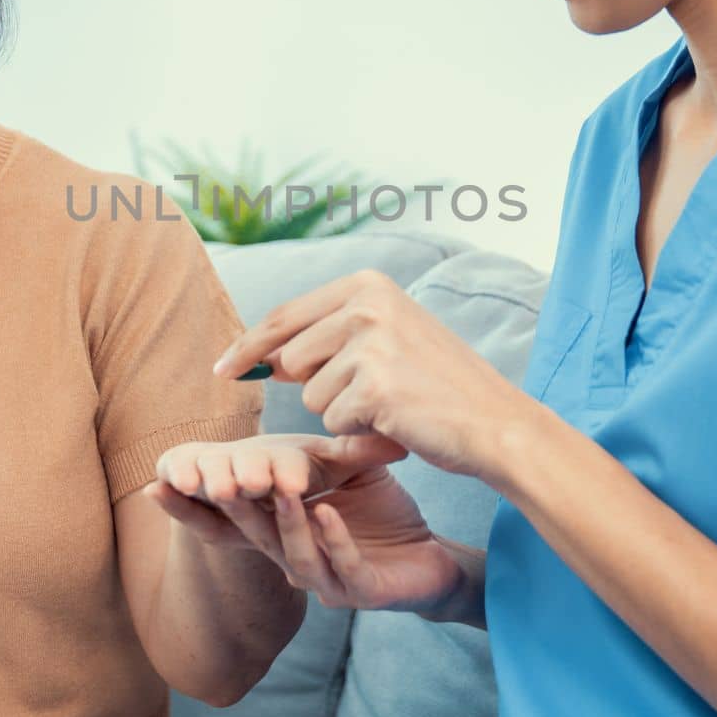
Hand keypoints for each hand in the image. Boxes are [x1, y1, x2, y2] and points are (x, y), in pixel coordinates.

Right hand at [147, 433, 464, 614]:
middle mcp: (294, 558)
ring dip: (283, 520)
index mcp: (281, 529)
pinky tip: (329, 514)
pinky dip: (332, 540)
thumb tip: (288, 392)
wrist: (435, 561)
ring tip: (279, 487)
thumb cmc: (383, 516)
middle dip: (226, 507)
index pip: (226, 519)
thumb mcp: (348, 470)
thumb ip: (318, 444)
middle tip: (207, 478)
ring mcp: (326, 579)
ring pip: (292, 554)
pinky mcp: (362, 591)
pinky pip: (340, 566)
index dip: (191, 504)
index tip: (160, 479)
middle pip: (248, 535)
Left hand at [212, 270, 531, 478]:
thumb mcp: (389, 336)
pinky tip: (397, 422)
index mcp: (367, 284)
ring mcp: (371, 343)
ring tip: (391, 405)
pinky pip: (334, 420)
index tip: (221, 371)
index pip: (284, 316)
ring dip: (342, 411)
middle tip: (370, 393)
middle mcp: (366, 304)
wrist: (495, 423)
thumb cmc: (439, 386)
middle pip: (292, 360)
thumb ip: (330, 334)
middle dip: (316, 388)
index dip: (248, 347)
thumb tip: (264, 357)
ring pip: (311, 395)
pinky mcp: (374, 387)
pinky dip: (359, 432)